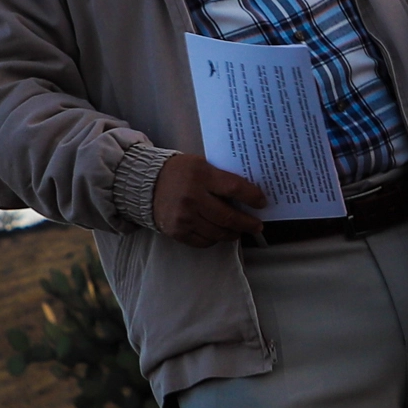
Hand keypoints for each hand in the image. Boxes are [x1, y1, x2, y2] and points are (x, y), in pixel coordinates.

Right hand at [152, 152, 268, 245]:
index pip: (234, 188)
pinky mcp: (177, 231)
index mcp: (201, 175)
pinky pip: (204, 241)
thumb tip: (248, 194)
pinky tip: (220, 234)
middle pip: (229, 216)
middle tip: (257, 226)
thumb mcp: (201, 165)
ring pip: (218, 232)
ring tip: (239, 231)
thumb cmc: (179, 172)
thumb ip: (220, 178)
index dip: (252, 197)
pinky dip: (215, 239)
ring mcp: (184, 217)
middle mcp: (193, 198)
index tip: (262, 203)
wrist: (145, 183)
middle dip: (248, 223)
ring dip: (233, 234)